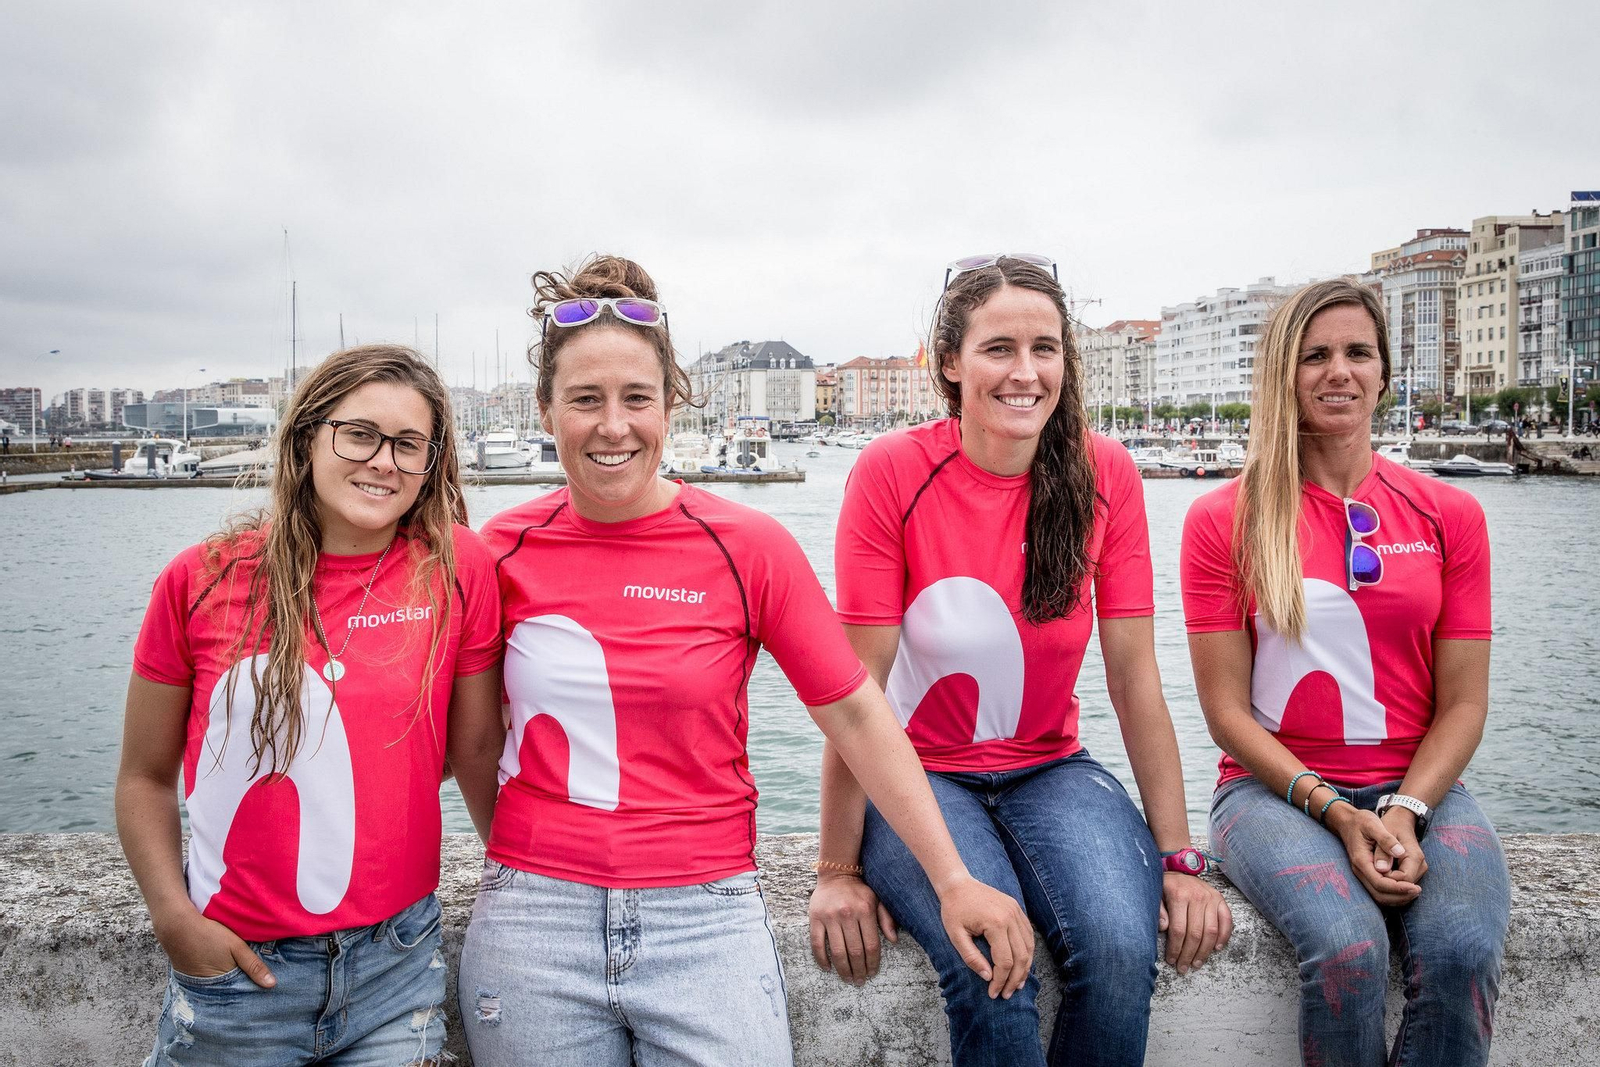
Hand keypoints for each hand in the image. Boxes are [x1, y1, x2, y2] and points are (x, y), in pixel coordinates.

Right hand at [155, 910, 275, 987]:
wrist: (176, 926)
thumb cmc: (209, 935)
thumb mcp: (236, 947)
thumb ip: (254, 966)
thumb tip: (272, 985)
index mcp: (221, 985)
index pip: (241, 995)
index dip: (252, 992)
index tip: (266, 992)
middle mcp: (207, 990)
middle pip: (230, 993)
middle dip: (242, 990)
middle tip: (257, 988)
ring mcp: (196, 985)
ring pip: (219, 988)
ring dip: (229, 984)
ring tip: (242, 979)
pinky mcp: (190, 977)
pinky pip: (208, 982)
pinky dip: (217, 979)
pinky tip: (224, 971)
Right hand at [808, 873, 896, 984]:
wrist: (836, 873)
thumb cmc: (859, 890)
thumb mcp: (877, 899)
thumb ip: (886, 918)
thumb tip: (894, 940)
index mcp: (865, 910)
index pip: (871, 945)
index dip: (872, 963)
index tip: (872, 973)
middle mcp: (847, 914)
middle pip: (854, 952)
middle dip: (858, 971)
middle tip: (859, 981)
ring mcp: (830, 917)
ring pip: (837, 951)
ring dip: (843, 970)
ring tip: (847, 979)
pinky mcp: (815, 918)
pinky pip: (817, 944)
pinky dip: (822, 959)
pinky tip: (828, 968)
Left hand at [935, 875, 1033, 999]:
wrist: (958, 884)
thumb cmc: (954, 909)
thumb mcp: (956, 936)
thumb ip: (971, 958)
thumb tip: (988, 977)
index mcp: (995, 923)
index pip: (1004, 961)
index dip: (1000, 981)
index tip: (993, 993)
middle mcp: (1011, 917)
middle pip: (1021, 957)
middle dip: (1014, 979)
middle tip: (1006, 994)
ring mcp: (1016, 911)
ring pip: (1028, 947)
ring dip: (1025, 968)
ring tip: (1016, 984)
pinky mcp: (1017, 909)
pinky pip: (1028, 935)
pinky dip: (1027, 952)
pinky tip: (1021, 965)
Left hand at [1159, 873, 1232, 973]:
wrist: (1179, 868)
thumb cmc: (1164, 886)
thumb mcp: (1154, 894)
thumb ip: (1157, 911)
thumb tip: (1163, 928)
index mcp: (1179, 895)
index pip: (1178, 930)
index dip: (1175, 948)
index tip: (1172, 960)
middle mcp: (1197, 896)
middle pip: (1195, 934)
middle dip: (1189, 954)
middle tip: (1184, 968)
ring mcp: (1211, 898)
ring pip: (1211, 931)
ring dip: (1205, 951)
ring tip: (1197, 963)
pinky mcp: (1220, 899)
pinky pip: (1226, 921)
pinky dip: (1223, 937)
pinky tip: (1216, 949)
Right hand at [1327, 805, 1420, 906]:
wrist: (1347, 821)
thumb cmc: (1361, 821)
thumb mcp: (1373, 824)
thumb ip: (1386, 839)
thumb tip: (1400, 853)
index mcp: (1361, 860)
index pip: (1380, 883)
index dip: (1399, 888)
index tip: (1415, 887)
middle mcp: (1360, 871)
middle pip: (1380, 895)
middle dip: (1400, 896)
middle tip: (1417, 890)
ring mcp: (1362, 874)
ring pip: (1379, 896)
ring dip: (1398, 898)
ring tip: (1414, 891)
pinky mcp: (1367, 874)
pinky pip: (1380, 891)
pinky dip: (1394, 894)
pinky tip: (1406, 887)